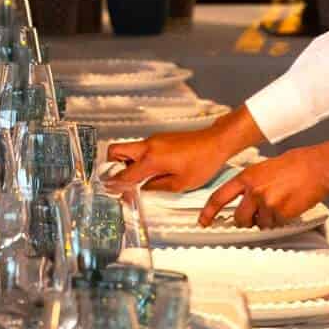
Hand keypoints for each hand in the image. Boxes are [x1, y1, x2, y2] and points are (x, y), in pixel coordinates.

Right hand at [104, 118, 241, 196]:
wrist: (216, 142)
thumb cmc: (203, 161)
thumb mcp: (181, 184)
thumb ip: (157, 187)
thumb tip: (143, 189)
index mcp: (151, 159)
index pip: (124, 173)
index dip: (115, 184)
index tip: (112, 190)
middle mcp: (149, 146)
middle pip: (115, 151)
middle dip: (112, 166)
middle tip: (119, 180)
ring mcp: (153, 140)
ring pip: (128, 148)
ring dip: (127, 163)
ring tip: (138, 178)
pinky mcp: (160, 139)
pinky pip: (141, 148)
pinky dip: (139, 159)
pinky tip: (152, 170)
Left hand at [199, 142, 328, 227]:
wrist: (315, 167)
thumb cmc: (294, 164)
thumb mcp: (263, 168)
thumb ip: (251, 183)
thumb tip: (243, 198)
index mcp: (246, 177)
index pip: (219, 197)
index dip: (208, 212)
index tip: (203, 220)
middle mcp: (253, 190)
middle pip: (239, 218)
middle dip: (246, 220)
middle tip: (255, 215)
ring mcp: (267, 203)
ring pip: (260, 223)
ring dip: (267, 219)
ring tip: (279, 202)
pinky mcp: (280, 213)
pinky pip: (275, 224)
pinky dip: (280, 219)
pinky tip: (288, 206)